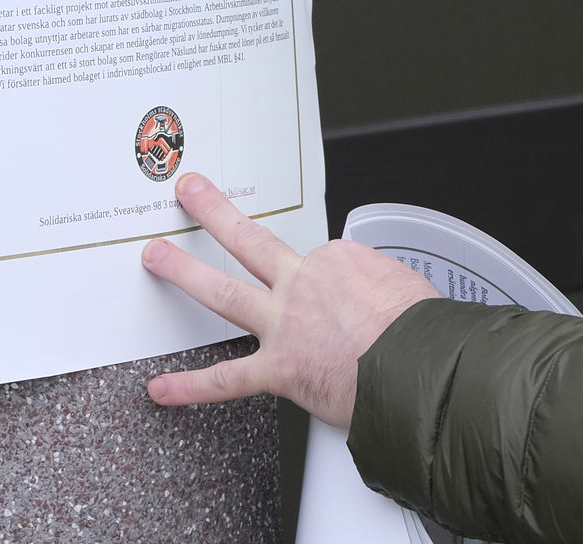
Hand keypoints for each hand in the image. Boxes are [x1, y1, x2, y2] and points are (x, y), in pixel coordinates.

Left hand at [142, 174, 439, 428]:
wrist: (425, 365)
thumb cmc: (425, 332)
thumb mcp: (407, 288)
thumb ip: (380, 296)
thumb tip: (381, 314)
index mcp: (340, 261)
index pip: (313, 261)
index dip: (316, 277)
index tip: (327, 289)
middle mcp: (305, 285)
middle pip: (251, 242)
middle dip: (214, 214)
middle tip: (189, 195)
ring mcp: (287, 323)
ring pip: (225, 291)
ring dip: (184, 272)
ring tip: (156, 257)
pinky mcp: (280, 367)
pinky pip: (227, 379)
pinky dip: (190, 386)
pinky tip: (162, 388)